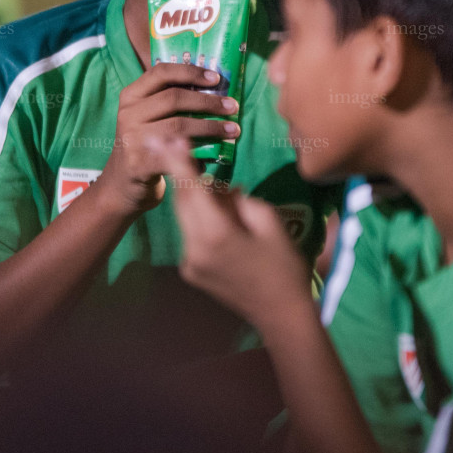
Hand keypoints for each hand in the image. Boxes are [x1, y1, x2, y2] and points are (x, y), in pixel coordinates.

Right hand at [97, 61, 239, 216]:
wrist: (123, 183)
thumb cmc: (145, 143)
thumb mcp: (149, 117)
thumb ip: (170, 101)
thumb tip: (216, 89)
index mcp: (132, 95)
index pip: (161, 72)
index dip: (190, 72)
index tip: (216, 78)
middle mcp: (128, 113)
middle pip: (174, 98)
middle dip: (208, 101)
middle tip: (232, 106)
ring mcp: (131, 138)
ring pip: (178, 125)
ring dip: (210, 127)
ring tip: (232, 130)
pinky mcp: (138, 164)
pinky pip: (175, 156)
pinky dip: (196, 159)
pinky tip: (209, 162)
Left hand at [153, 135, 313, 333]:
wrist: (280, 314)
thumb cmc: (283, 264)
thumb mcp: (268, 220)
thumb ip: (238, 199)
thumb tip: (220, 189)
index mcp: (215, 232)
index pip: (190, 188)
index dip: (177, 161)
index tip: (168, 137)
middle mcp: (193, 247)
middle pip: (181, 201)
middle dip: (180, 174)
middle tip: (175, 144)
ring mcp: (189, 262)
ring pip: (185, 217)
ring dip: (193, 197)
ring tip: (211, 183)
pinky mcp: (190, 271)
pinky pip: (191, 234)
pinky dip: (200, 220)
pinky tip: (219, 216)